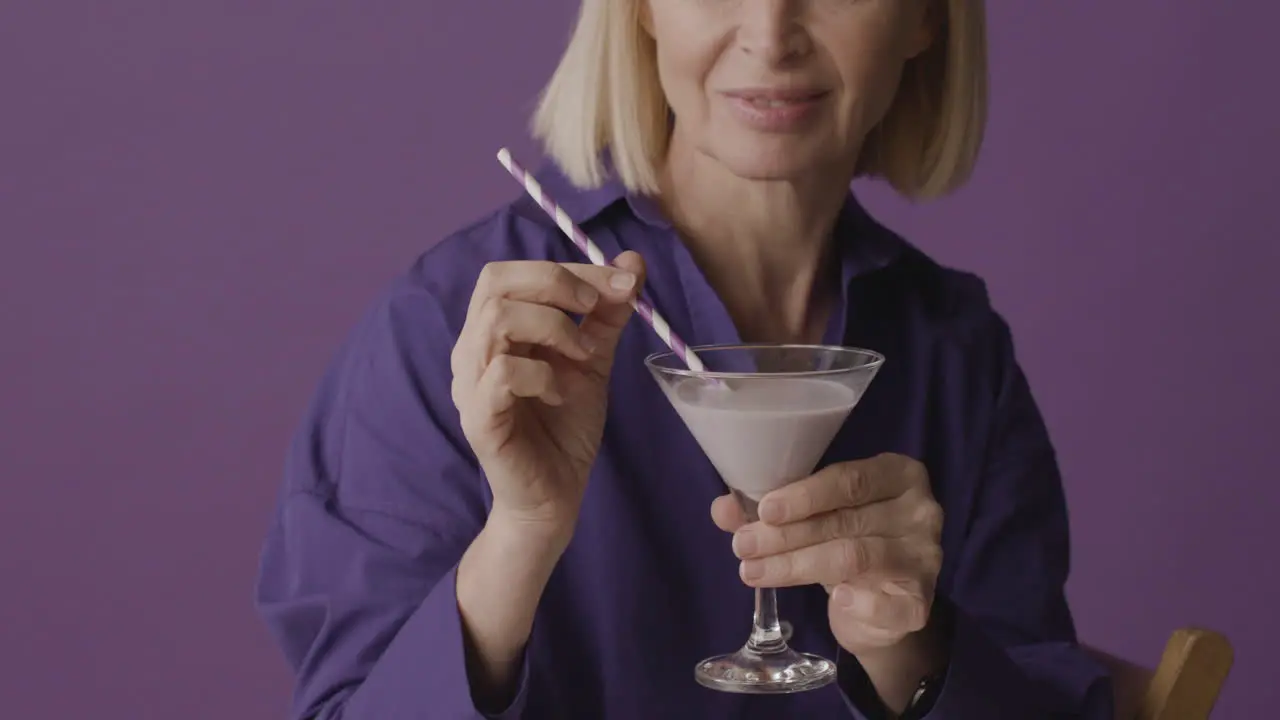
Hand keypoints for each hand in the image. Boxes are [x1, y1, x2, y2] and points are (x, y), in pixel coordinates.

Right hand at [452, 253, 644, 542]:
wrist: (555, 496)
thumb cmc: (565, 426)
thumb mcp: (593, 359)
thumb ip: (607, 313)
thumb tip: (633, 261)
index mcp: (493, 330)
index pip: (515, 273)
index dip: (569, 266)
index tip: (623, 280)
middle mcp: (472, 349)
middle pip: (495, 282)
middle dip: (556, 283)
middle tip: (595, 307)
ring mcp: (470, 384)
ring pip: (496, 320)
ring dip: (554, 327)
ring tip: (584, 355)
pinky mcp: (479, 418)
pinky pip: (502, 374)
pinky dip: (542, 374)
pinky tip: (561, 393)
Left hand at [710, 453, 943, 652]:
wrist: (881, 603)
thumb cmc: (845, 539)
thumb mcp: (812, 517)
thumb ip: (771, 510)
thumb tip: (722, 510)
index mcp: (897, 475)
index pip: (849, 479)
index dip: (804, 495)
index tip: (764, 510)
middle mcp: (920, 511)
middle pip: (845, 521)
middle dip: (787, 535)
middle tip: (744, 545)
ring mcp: (925, 557)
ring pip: (855, 557)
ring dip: (797, 566)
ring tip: (754, 571)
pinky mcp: (921, 601)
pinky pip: (888, 604)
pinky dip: (861, 603)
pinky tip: (836, 600)